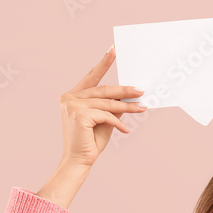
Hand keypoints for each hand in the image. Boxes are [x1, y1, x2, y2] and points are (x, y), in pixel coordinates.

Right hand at [58, 45, 145, 168]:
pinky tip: (125, 130)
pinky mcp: (79, 115)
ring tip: (142, 108)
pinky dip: (118, 123)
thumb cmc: (90, 142)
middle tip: (141, 90)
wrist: (78, 161)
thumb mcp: (104, 120)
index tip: (114, 50)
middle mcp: (70, 98)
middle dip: (124, 90)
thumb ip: (111, 106)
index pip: (92, 77)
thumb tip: (128, 94)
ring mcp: (72, 105)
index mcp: (72, 96)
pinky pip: (106, 115)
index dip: (104, 63)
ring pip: (107, 103)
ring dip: (127, 107)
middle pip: (103, 90)